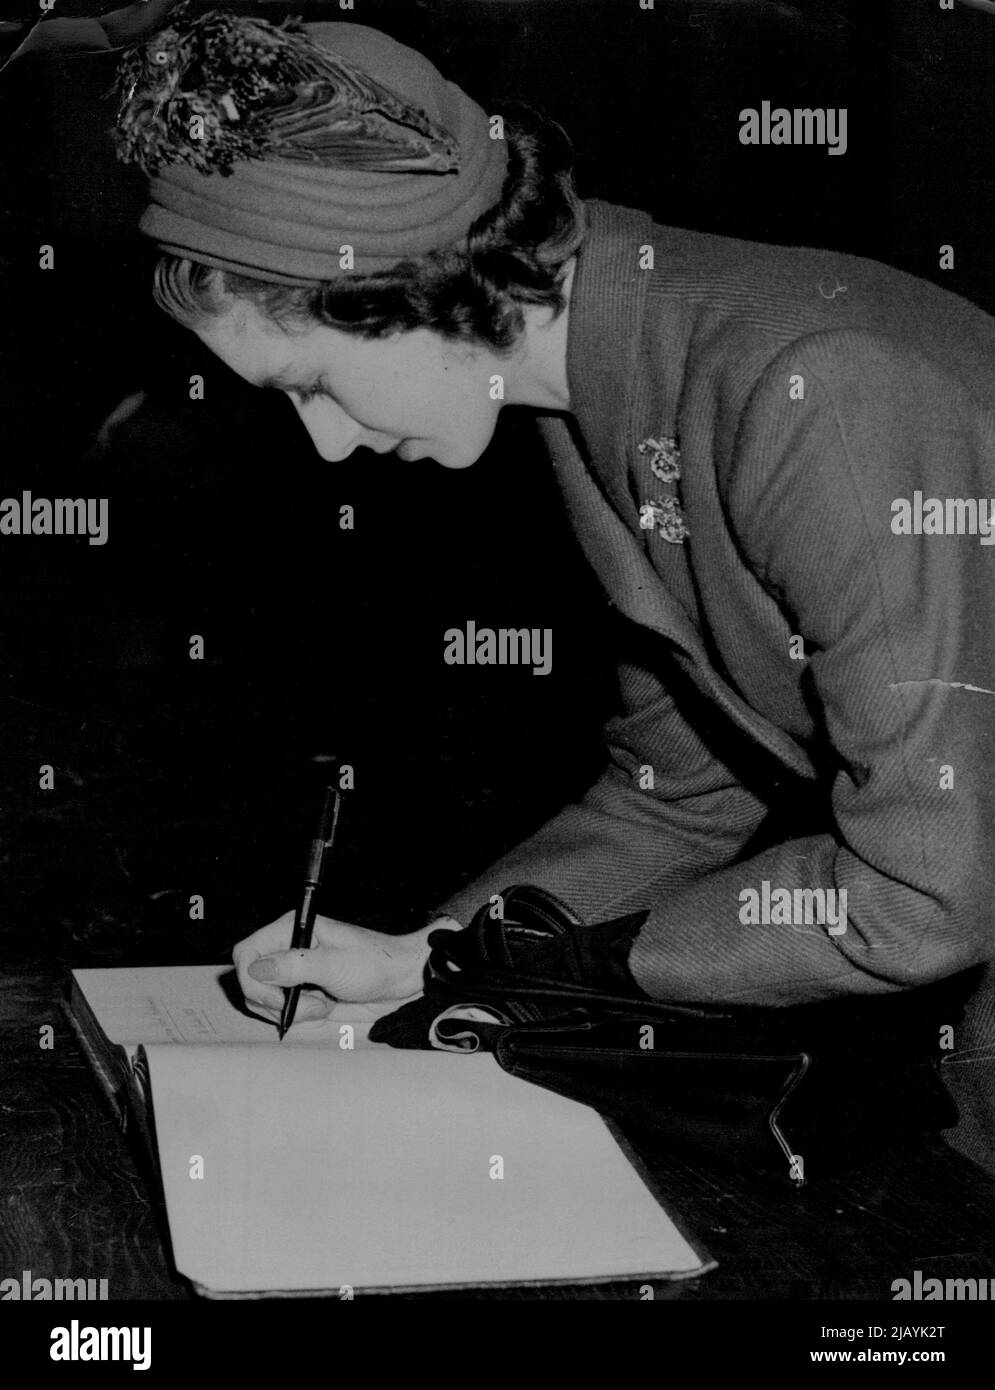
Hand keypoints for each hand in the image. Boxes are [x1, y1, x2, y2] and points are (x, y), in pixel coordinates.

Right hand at [232, 912, 460, 1025]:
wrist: (400, 981)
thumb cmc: (375, 963)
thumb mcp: (335, 964)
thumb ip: (294, 965)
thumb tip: (257, 969)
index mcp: (292, 929)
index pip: (246, 952)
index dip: (252, 979)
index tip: (277, 997)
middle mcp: (287, 947)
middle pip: (250, 980)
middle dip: (273, 1000)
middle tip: (307, 1003)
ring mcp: (293, 971)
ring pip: (263, 999)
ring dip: (289, 1010)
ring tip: (321, 1003)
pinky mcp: (301, 991)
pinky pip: (281, 1010)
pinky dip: (297, 1016)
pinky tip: (323, 1007)